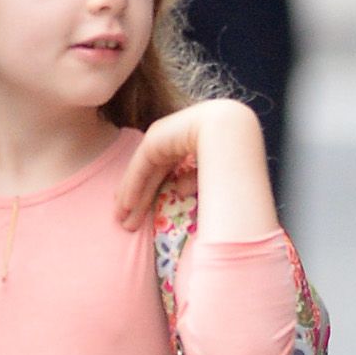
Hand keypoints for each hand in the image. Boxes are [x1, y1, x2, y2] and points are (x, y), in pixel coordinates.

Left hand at [114, 98, 274, 231]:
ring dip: (131, 196)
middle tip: (127, 222)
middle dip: (140, 198)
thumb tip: (180, 189)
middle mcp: (174, 134)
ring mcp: (162, 134)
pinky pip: (140, 166)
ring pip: (143, 170)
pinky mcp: (154, 139)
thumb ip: (195, 178)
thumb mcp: (212, 172)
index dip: (152, 191)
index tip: (142, 213)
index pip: (166, 169)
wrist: (231, 132)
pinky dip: (132, 186)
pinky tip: (125, 205)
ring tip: (122, 219)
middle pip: (151, 172)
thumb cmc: (233, 155)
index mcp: (191, 138)